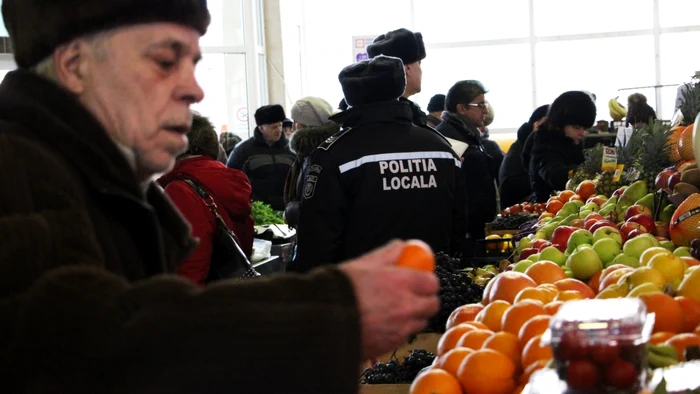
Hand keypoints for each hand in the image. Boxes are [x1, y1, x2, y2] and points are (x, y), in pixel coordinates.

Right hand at [339, 240, 439, 359]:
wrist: (321, 321)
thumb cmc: (339, 290)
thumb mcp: (362, 263)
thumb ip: (386, 254)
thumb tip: (400, 246)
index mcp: (402, 282)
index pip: (432, 282)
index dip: (426, 281)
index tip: (419, 279)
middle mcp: (406, 307)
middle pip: (432, 305)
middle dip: (424, 300)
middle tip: (411, 296)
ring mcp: (400, 329)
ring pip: (419, 323)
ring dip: (413, 317)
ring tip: (394, 311)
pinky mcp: (390, 346)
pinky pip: (404, 338)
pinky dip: (399, 331)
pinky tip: (382, 324)